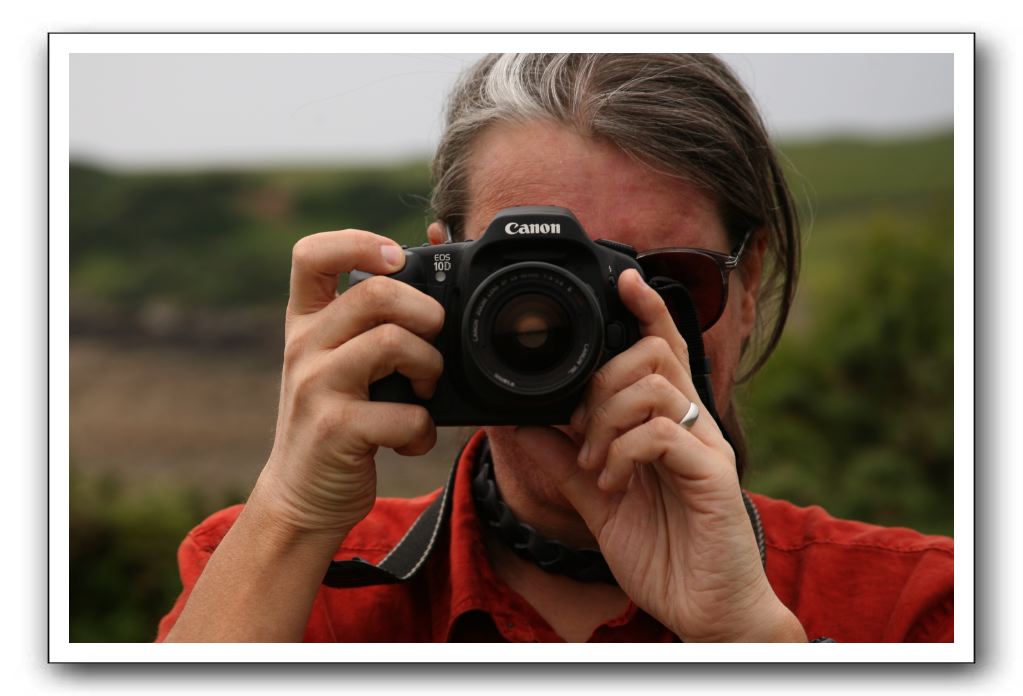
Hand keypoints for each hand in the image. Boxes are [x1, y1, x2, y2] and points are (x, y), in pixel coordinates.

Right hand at [250, 230, 444, 543]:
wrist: (301, 496)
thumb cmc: (338, 420)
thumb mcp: (343, 362)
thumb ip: (374, 320)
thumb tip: (431, 254)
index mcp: (307, 323)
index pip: (311, 254)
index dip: (357, 243)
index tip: (395, 257)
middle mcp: (304, 347)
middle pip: (376, 293)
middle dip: (425, 312)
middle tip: (432, 339)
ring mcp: (316, 387)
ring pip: (392, 342)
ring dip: (430, 366)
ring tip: (426, 390)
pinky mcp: (335, 430)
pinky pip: (404, 413)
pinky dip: (422, 430)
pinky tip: (411, 439)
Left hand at [547, 269, 803, 641]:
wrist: (705, 610)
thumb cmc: (662, 550)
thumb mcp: (598, 497)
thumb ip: (564, 458)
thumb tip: (519, 423)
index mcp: (670, 423)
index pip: (662, 348)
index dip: (646, 308)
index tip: (623, 277)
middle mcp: (694, 426)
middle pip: (654, 354)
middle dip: (602, 379)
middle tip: (579, 427)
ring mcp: (706, 448)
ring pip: (653, 386)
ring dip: (605, 419)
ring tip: (593, 462)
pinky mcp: (712, 476)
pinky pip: (661, 433)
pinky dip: (622, 451)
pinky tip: (610, 481)